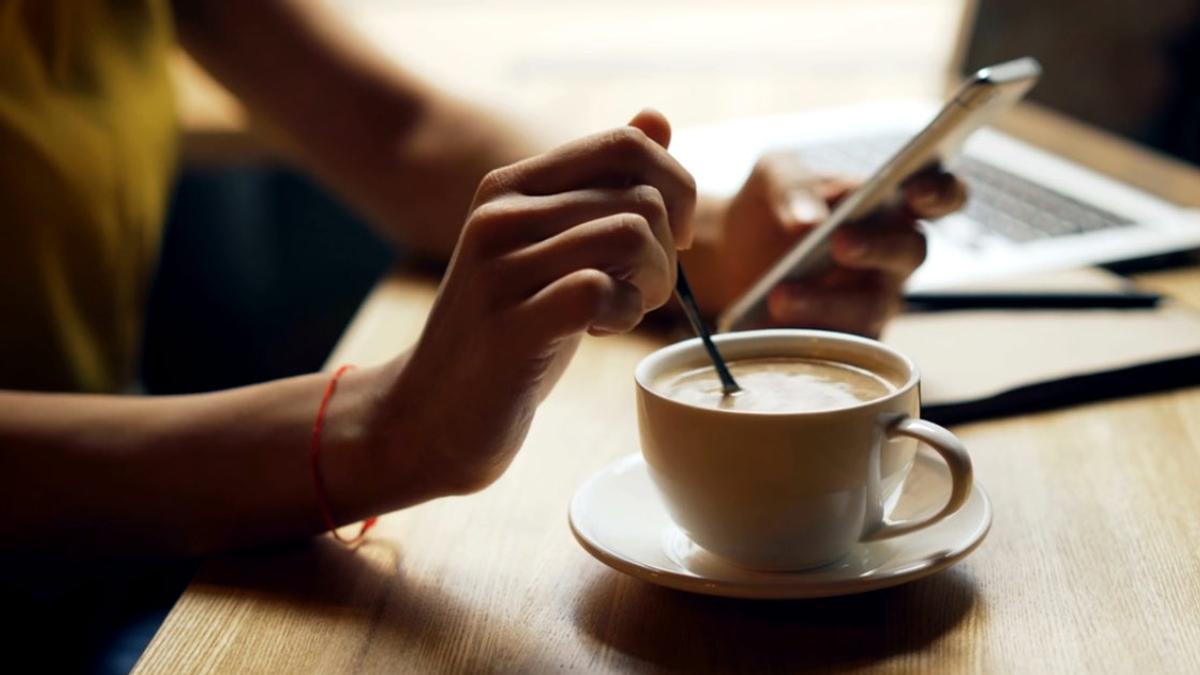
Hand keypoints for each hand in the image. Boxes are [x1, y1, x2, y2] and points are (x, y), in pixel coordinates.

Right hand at [374, 110, 695, 495]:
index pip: (625, 143)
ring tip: (618, 312)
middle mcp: (499, 214)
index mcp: (511, 186)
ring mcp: (498, 268)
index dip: (676, 188)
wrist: (430, 415)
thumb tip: (658, 117)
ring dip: (650, 284)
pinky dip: (622, 314)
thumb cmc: (508, 331)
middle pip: (641, 198)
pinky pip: (598, 290)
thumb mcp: (554, 248)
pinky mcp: (508, 326)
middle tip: (636, 293)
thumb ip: (601, 187)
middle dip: (667, 252)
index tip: (673, 238)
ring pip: (629, 236)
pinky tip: (598, 331)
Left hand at [682, 152, 965, 336]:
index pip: (942, 197)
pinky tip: (773, 328)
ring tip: (780, 296)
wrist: (732, 253)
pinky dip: (807, 336)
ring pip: (872, 308)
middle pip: (911, 252)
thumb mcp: (773, 177)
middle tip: (839, 242)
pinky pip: (842, 348)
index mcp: (891, 204)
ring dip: (827, 303)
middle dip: (878, 247)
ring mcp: (875, 301)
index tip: (915, 189)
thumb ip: (792, 186)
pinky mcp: (847, 341)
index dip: (941, 192)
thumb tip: (807, 222)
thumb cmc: (770, 205)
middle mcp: (894, 255)